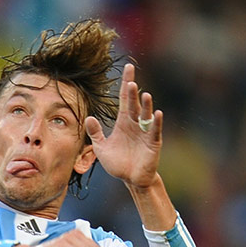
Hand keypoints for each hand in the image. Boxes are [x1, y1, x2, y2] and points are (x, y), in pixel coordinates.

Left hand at [85, 63, 162, 188]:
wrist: (131, 179)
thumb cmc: (118, 163)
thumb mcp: (101, 147)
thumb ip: (95, 133)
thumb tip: (88, 117)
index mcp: (123, 122)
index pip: (124, 99)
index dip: (126, 83)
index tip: (128, 67)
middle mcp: (135, 124)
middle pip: (134, 104)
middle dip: (133, 92)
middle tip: (131, 79)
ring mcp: (145, 132)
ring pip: (145, 115)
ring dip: (145, 106)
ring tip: (143, 94)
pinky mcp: (153, 143)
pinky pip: (154, 131)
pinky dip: (156, 123)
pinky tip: (157, 113)